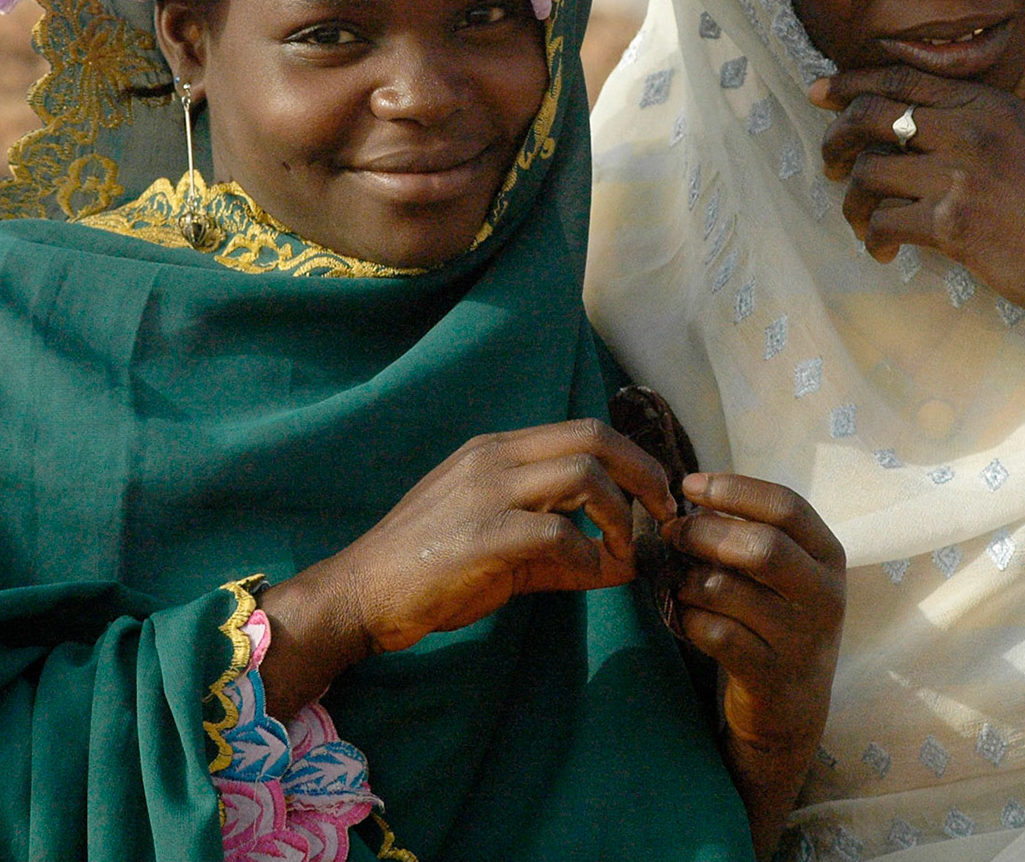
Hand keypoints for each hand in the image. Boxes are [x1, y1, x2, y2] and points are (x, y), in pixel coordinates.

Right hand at [258, 420, 674, 716]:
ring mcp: (486, 492)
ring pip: (584, 474)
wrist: (360, 593)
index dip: (633, 460)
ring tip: (624, 550)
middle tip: (664, 514)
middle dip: (644, 474)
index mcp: (497, 450)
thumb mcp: (500, 546)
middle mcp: (494, 458)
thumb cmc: (428, 570)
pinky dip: (586, 553)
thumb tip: (623, 563)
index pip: (584, 430)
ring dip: (620, 514)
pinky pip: (556, 530)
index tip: (656, 498)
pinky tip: (586, 572)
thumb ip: (561, 550)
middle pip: (595, 438)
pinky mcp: (481, 535)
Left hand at [667, 473, 844, 857]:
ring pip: (728, 591)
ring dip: (689, 580)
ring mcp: (802, 639)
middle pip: (761, 546)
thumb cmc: (778, 622)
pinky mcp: (772, 676)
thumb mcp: (783, 575)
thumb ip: (752, 534)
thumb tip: (693, 497)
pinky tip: (686, 616)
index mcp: (828, 557)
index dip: (735, 489)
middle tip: (672, 532)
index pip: (787, 505)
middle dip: (704, 533)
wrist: (792, 707)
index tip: (690, 485)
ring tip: (677, 580)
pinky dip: (689, 619)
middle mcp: (824, 595)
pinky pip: (715, 634)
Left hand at [809, 38, 1024, 342]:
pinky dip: (874, 239)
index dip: (852, 83)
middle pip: (872, 116)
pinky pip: (885, 221)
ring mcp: (957, 178)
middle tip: (830, 160)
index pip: (903, 79)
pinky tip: (883, 251)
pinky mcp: (950, 225)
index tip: (820, 91)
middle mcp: (968, 132)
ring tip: (860, 218)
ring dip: (852, 199)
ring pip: (869, 172)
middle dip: (836, 137)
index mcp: (989, 105)